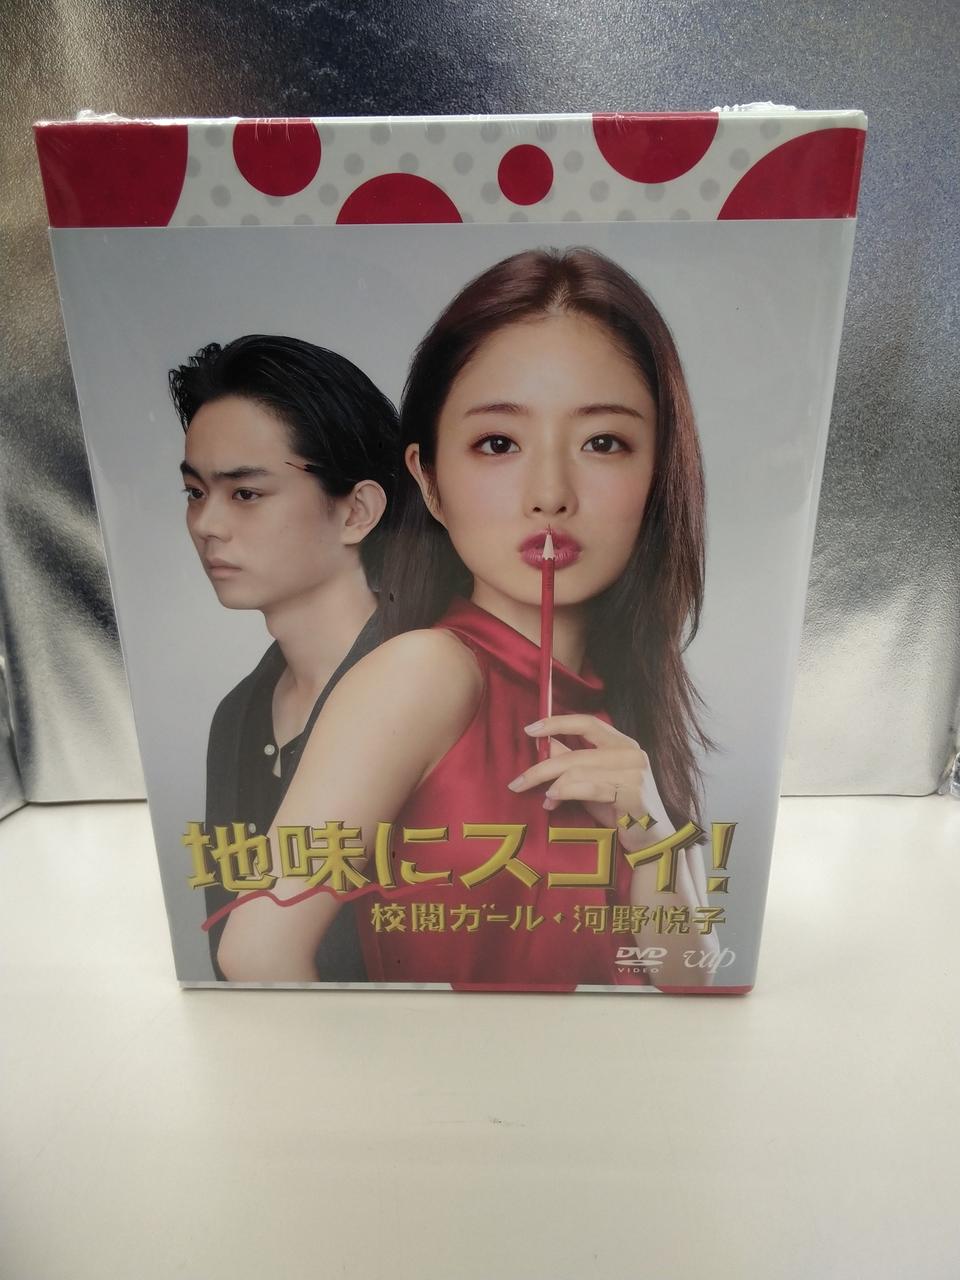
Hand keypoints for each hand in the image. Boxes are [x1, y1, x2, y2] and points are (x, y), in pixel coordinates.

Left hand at [508, 715, 670, 847]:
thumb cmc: (619, 809)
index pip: (587, 722)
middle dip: (541, 767)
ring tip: (543, 798)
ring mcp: (634, 773)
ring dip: (553, 785)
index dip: (557, 723)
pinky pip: (589, 789)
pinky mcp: (633, 793)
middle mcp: (630, 752)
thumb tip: (543, 744)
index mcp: (622, 743)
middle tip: (517, 781)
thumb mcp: (591, 780)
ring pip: (579, 771)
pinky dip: (566, 793)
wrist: (651, 840)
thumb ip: (571, 760)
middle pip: (575, 754)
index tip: (529, 729)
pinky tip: (552, 801)